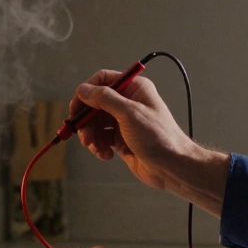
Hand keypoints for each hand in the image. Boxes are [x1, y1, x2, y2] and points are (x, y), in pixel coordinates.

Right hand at [69, 70, 192, 191]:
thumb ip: (104, 99)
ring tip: (97, 148)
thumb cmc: (158, 137)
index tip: (75, 108)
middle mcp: (127, 102)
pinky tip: (107, 155)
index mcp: (133, 88)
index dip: (86, 92)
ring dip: (91, 136)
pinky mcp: (121, 139)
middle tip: (83, 135)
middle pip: (94, 104)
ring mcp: (123, 121)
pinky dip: (99, 147)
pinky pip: (101, 138)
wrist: (172, 167)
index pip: (102, 80)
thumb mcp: (129, 113)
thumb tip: (83, 89)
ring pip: (95, 123)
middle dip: (86, 120)